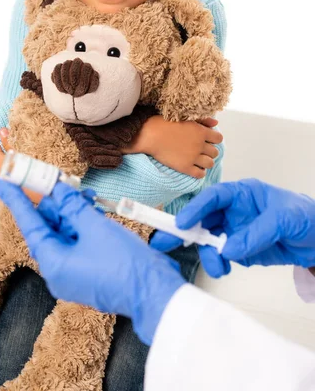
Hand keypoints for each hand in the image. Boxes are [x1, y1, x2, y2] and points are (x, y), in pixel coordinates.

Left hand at [0, 129, 43, 204]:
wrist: (37, 192)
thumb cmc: (27, 172)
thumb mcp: (19, 154)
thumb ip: (9, 142)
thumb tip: (2, 131)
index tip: (2, 123)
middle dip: (2, 138)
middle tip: (10, 128)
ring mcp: (4, 173)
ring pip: (3, 155)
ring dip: (8, 145)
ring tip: (16, 136)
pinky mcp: (11, 176)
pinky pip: (8, 161)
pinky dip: (12, 153)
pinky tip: (20, 149)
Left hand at [0, 179, 184, 344]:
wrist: (154, 293)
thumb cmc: (124, 264)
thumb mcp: (95, 227)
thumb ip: (73, 206)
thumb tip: (58, 190)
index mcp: (54, 263)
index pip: (30, 225)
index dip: (16, 201)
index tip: (1, 183)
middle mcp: (59, 271)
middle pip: (48, 228)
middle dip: (55, 203)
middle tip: (56, 179)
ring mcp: (74, 273)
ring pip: (65, 234)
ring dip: (72, 212)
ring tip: (85, 194)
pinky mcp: (89, 272)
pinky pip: (78, 243)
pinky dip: (82, 225)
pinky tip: (92, 208)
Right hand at [124, 116, 221, 178]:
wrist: (150, 134)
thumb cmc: (165, 123)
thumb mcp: (186, 118)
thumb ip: (203, 120)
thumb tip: (216, 124)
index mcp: (201, 132)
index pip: (218, 138)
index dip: (213, 139)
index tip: (206, 140)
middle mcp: (199, 145)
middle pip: (215, 152)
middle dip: (209, 151)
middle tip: (200, 150)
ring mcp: (193, 157)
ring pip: (210, 164)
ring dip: (206, 162)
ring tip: (198, 160)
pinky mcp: (185, 167)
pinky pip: (200, 174)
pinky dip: (199, 172)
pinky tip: (193, 167)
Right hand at [151, 179, 314, 276]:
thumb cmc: (304, 215)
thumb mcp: (283, 219)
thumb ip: (256, 232)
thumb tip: (229, 249)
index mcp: (242, 194)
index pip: (213, 198)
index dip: (195, 209)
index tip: (182, 222)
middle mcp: (234, 211)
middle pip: (202, 219)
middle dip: (183, 231)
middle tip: (163, 243)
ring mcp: (235, 230)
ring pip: (208, 241)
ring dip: (207, 254)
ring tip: (218, 268)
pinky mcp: (239, 249)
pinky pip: (220, 255)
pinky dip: (218, 264)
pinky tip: (224, 269)